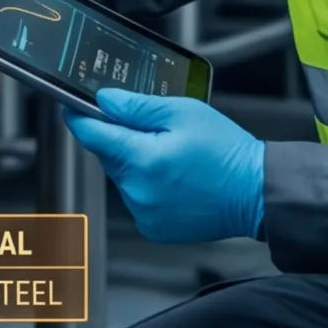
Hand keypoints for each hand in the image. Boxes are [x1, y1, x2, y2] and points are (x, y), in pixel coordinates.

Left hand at [64, 87, 266, 244]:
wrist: (256, 192)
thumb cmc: (226, 151)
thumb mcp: (182, 112)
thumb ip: (136, 106)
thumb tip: (104, 100)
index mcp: (142, 160)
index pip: (91, 135)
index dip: (79, 117)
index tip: (71, 107)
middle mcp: (137, 191)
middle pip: (108, 155)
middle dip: (120, 139)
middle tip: (153, 129)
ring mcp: (144, 212)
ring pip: (122, 176)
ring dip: (135, 162)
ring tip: (172, 155)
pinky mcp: (153, 227)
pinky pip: (136, 197)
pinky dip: (146, 184)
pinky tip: (173, 177)